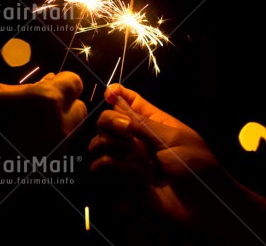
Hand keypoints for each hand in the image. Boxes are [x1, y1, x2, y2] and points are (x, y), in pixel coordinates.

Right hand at [0, 71, 86, 215]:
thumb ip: (29, 86)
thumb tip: (48, 82)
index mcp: (48, 101)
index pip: (75, 83)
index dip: (63, 81)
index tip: (52, 84)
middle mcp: (61, 126)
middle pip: (80, 108)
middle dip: (66, 104)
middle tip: (42, 106)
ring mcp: (58, 151)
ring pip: (70, 131)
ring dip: (57, 125)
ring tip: (28, 129)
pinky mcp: (51, 169)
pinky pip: (58, 151)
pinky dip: (48, 145)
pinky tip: (24, 147)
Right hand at [88, 84, 265, 243]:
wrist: (204, 209)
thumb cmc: (197, 168)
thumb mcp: (173, 139)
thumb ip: (141, 123)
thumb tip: (113, 101)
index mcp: (153, 122)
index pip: (129, 100)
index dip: (115, 94)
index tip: (109, 96)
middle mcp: (137, 138)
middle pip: (108, 119)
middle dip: (110, 120)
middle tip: (125, 131)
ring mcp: (129, 158)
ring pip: (100, 141)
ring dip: (105, 142)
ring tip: (124, 151)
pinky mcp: (122, 180)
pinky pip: (100, 167)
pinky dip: (102, 164)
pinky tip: (115, 166)